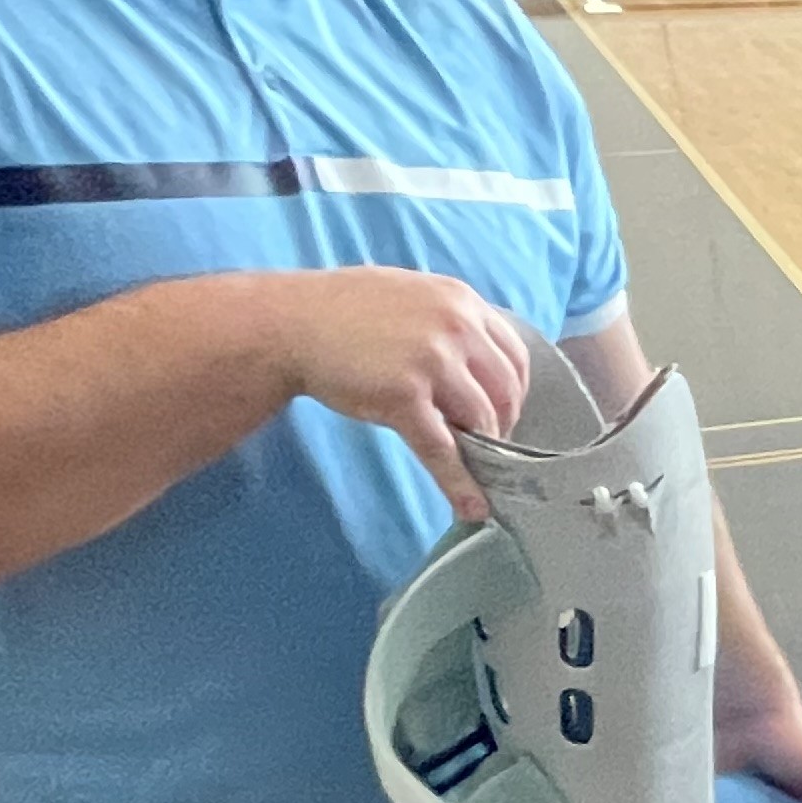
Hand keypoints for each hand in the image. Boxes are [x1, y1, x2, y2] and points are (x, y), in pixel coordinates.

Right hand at [273, 268, 534, 521]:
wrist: (287, 323)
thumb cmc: (342, 311)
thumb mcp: (410, 295)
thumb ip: (449, 320)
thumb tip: (482, 362)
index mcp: (461, 301)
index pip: (514, 357)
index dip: (513, 393)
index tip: (503, 413)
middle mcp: (456, 326)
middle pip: (505, 392)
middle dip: (501, 424)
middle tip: (487, 444)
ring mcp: (432, 361)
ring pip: (481, 421)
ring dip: (482, 451)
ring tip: (472, 466)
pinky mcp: (404, 396)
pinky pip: (444, 449)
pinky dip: (461, 483)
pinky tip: (472, 507)